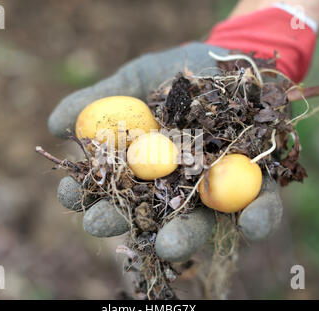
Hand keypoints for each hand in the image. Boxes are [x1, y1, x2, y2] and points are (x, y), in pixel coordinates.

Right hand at [50, 43, 283, 261]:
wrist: (232, 56)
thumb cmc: (179, 71)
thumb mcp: (136, 80)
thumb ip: (101, 102)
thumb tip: (55, 126)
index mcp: (146, 167)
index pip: (113, 187)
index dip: (88, 192)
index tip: (67, 192)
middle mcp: (177, 186)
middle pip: (149, 213)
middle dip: (125, 221)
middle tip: (100, 226)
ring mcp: (217, 189)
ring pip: (201, 220)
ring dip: (184, 235)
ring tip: (169, 247)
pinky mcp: (259, 184)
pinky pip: (263, 206)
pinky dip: (258, 218)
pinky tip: (252, 226)